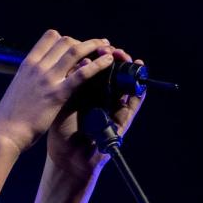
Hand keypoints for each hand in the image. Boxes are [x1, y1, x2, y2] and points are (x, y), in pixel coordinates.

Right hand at [0, 31, 118, 154]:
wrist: (4, 133)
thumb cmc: (9, 117)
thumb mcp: (18, 89)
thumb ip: (30, 80)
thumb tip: (38, 79)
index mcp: (27, 64)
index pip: (49, 37)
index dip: (66, 39)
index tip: (75, 46)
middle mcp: (37, 67)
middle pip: (65, 41)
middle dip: (83, 42)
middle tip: (96, 47)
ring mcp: (48, 79)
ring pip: (75, 51)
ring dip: (94, 46)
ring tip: (107, 47)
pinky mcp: (58, 94)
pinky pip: (82, 73)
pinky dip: (98, 64)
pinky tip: (108, 62)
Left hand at [46, 45, 145, 175]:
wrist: (68, 157)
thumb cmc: (62, 130)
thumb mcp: (63, 102)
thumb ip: (70, 83)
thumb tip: (77, 61)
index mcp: (86, 91)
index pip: (95, 68)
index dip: (97, 55)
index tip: (98, 45)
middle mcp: (101, 98)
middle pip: (113, 73)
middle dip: (114, 58)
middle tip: (112, 49)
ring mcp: (113, 108)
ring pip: (126, 85)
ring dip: (129, 70)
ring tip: (128, 59)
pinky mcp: (122, 120)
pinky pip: (134, 104)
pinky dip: (139, 92)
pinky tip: (141, 80)